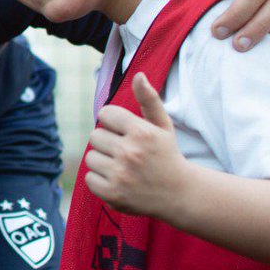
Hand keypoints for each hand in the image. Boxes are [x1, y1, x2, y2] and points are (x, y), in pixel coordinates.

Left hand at [84, 74, 191, 219]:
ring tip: (123, 167)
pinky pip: (90, 178)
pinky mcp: (113, 194)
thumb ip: (149, 99)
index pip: (105, 114)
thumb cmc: (167, 154)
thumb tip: (138, 75)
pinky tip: (118, 181)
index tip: (125, 131)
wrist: (179, 194)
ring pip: (91, 157)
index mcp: (142, 132)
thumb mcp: (163, 125)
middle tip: (126, 152)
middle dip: (107, 142)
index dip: (113, 122)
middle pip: (95, 136)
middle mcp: (130, 152)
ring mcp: (120, 174)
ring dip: (103, 161)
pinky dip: (100, 180)